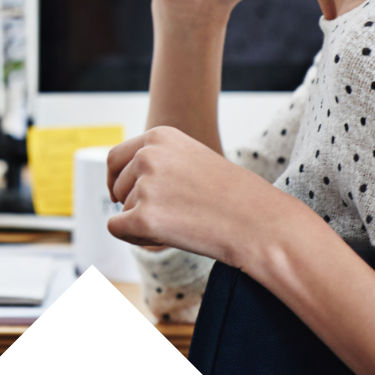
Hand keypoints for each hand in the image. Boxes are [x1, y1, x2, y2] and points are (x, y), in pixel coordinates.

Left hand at [105, 126, 265, 265]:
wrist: (258, 221)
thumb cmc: (231, 195)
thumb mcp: (190, 160)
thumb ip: (158, 162)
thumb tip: (119, 182)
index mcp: (159, 136)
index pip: (115, 158)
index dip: (117, 180)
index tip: (123, 194)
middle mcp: (148, 155)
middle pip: (117, 186)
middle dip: (132, 203)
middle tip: (165, 215)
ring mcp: (145, 185)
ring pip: (122, 210)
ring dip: (141, 221)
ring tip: (180, 223)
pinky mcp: (144, 217)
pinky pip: (117, 229)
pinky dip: (134, 238)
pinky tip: (163, 237)